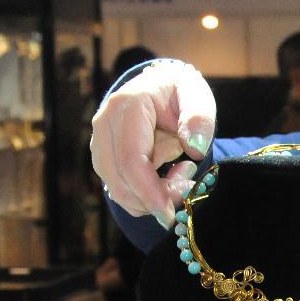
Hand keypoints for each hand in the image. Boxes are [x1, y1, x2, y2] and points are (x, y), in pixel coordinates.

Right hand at [90, 60, 215, 228]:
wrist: (161, 86)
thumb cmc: (180, 92)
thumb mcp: (197, 96)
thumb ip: (200, 118)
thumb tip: (195, 148)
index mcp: (127, 106)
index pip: (131, 159)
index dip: (149, 191)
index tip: (169, 214)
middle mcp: (105, 124)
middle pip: (119, 180)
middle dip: (154, 197)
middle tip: (189, 187)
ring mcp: (99, 142)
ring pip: (118, 188)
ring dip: (152, 194)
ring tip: (182, 169)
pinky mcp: (103, 157)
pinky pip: (121, 187)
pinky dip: (146, 192)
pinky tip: (168, 172)